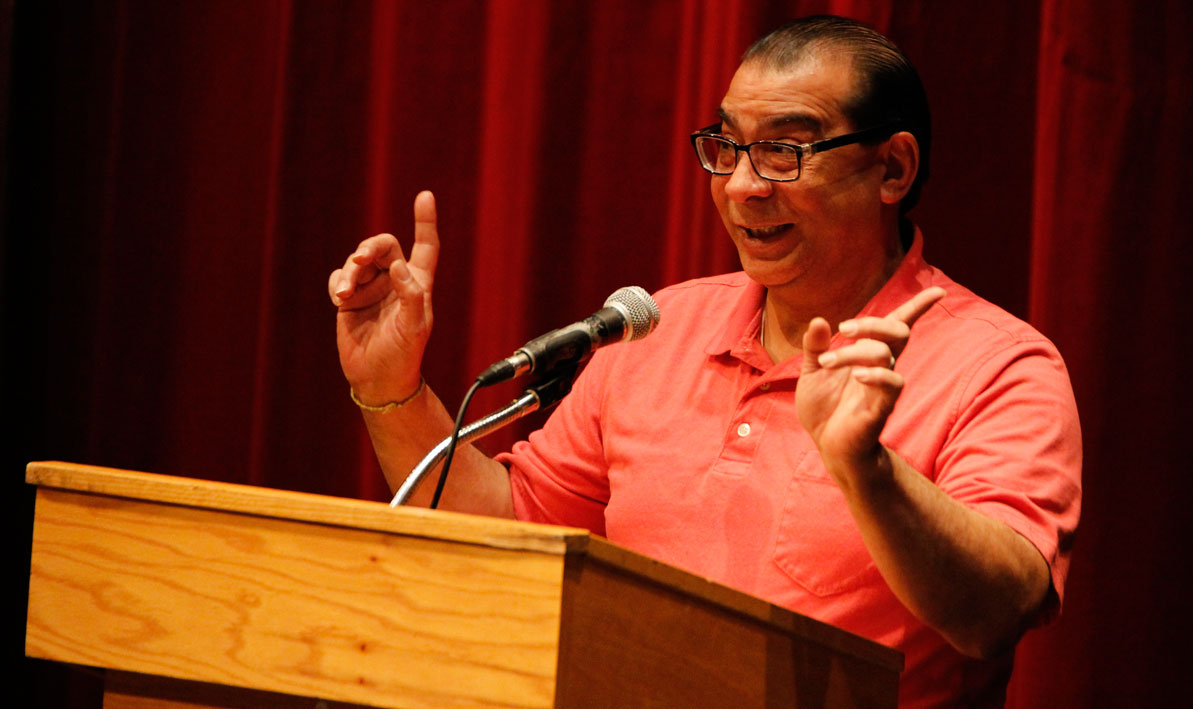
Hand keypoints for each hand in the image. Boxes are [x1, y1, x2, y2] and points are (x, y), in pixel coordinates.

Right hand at [329, 191, 439, 402]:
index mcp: (418, 284)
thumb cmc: (403, 355)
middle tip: (358, 262)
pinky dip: (337, 283)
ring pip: (356, 263)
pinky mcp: (350, 300)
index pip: (425, 246)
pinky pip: (339, 278)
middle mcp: (394, 282)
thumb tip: (396, 266)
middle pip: (382, 247)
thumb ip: (409, 295)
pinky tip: (339, 299)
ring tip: (344, 294)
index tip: (424, 196)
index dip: (425, 221)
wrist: (377, 379)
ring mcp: (371, 290)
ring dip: (349, 272)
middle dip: (368, 249)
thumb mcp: (413, 327)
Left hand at [796, 287, 944, 485]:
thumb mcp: (812, 373)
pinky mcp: (881, 408)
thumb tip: (820, 320)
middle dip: (872, 323)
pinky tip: (857, 376)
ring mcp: (883, 387)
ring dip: (852, 352)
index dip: (918, 308)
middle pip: (896, 332)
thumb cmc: (825, 410)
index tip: (939, 291)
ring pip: (885, 354)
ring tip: (826, 363)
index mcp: (869, 356)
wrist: (828, 447)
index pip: (898, 326)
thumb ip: (814, 347)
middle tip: (843, 329)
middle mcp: (882, 368)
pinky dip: (876, 375)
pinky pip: (892, 385)